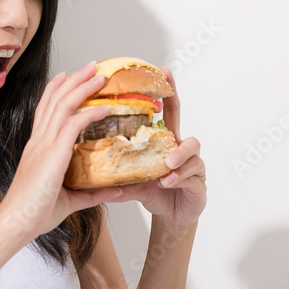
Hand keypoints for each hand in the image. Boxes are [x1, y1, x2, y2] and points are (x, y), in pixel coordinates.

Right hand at [0, 61, 123, 242]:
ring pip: (64, 106)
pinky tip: (104, 107)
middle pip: (55, 100)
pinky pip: (73, 125)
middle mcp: (38, 142)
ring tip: (99, 74)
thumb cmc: (33, 216)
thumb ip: (92, 193)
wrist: (15, 225)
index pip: (44, 111)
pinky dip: (89, 113)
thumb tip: (115, 190)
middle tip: (90, 66)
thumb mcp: (69, 201)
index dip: (54, 91)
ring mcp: (44, 146)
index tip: (65, 76)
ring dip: (83, 87)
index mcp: (36, 149)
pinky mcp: (52, 154)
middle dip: (74, 81)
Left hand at [108, 66, 205, 227]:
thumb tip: (89, 168)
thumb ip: (118, 174)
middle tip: (164, 103)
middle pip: (183, 122)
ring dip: (178, 155)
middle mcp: (181, 149)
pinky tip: (167, 182)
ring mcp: (193, 165)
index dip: (168, 90)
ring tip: (167, 164)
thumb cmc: (155, 192)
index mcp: (165, 143)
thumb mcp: (133, 181)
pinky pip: (193, 174)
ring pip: (192, 151)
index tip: (163, 70)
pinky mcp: (199, 183)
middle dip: (177, 108)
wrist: (171, 217)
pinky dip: (179, 177)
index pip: (168, 112)